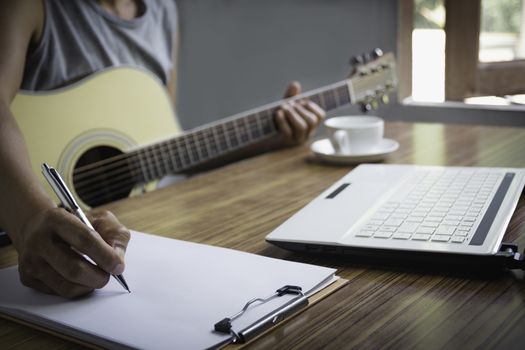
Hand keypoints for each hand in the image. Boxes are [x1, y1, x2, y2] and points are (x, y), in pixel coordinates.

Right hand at [15, 207, 129, 298]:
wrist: (38, 227)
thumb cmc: (75, 224)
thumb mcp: (99, 219)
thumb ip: (114, 235)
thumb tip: (117, 261)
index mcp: (58, 219)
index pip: (85, 240)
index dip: (105, 256)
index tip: (118, 266)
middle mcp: (40, 240)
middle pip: (74, 268)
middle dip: (98, 277)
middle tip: (108, 275)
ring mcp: (31, 260)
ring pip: (67, 286)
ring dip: (89, 286)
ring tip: (96, 277)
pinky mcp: (28, 277)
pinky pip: (58, 293)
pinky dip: (77, 290)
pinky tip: (81, 279)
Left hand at [275, 81, 325, 145]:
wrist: (262, 138)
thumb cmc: (276, 122)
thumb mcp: (284, 108)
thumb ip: (290, 97)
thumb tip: (295, 84)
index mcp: (310, 126)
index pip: (320, 116)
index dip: (313, 106)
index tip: (302, 101)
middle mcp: (305, 134)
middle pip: (311, 121)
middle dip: (301, 109)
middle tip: (289, 103)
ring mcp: (295, 140)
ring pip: (301, 127)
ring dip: (293, 114)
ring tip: (283, 106)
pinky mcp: (284, 142)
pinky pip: (286, 132)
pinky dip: (282, 120)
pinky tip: (277, 113)